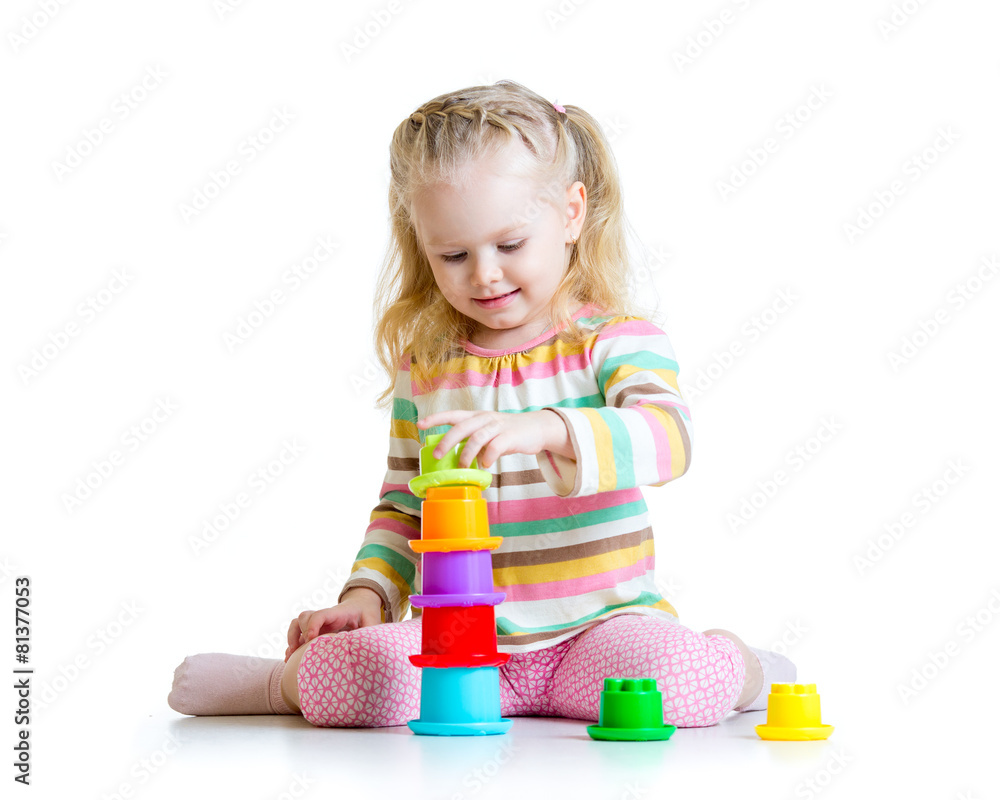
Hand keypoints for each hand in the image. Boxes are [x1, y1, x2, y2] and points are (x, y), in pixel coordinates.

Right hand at [284, 591, 382, 660]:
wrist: (362, 604)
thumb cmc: (367, 613)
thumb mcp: (372, 621)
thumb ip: (371, 631)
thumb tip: (368, 646)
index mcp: (338, 613)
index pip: (320, 614)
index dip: (313, 625)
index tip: (311, 640)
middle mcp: (324, 616)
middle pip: (305, 617)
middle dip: (300, 633)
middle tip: (303, 651)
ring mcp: (318, 623)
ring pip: (297, 623)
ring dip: (292, 637)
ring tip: (290, 656)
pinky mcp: (315, 630)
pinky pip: (297, 633)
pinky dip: (291, 644)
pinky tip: (289, 659)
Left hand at [416, 409, 570, 469]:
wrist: (536, 428)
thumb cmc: (508, 433)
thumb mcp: (488, 432)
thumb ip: (472, 440)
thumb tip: (454, 457)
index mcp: (476, 417)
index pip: (452, 415)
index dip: (435, 419)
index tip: (419, 424)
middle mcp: (485, 419)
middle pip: (461, 426)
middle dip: (447, 441)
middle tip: (437, 456)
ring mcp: (498, 426)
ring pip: (476, 438)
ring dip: (466, 454)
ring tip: (463, 466)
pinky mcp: (510, 436)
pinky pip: (495, 447)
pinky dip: (487, 457)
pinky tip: (485, 465)